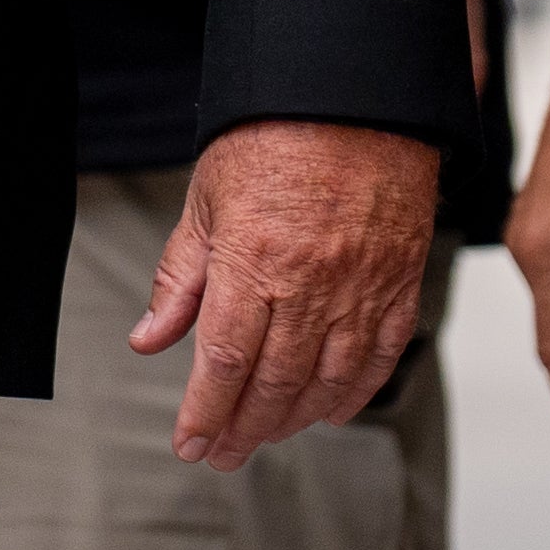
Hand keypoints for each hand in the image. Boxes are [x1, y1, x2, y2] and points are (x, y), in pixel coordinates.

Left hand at [132, 117, 437, 466]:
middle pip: (274, 383)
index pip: (224, 361)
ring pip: (327, 380)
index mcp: (254, 261)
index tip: (190, 444)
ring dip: (293, 419)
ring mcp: (361, 287)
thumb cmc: (274, 135)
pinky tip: (329, 411)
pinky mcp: (399, 282)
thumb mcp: (206, 200)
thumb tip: (149, 340)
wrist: (356, 94)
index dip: (205, 413)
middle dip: (243, 429)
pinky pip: (379, 355)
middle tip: (221, 455)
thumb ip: (180, 278)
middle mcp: (310, 284)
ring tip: (265, 436)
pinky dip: (354, 392)